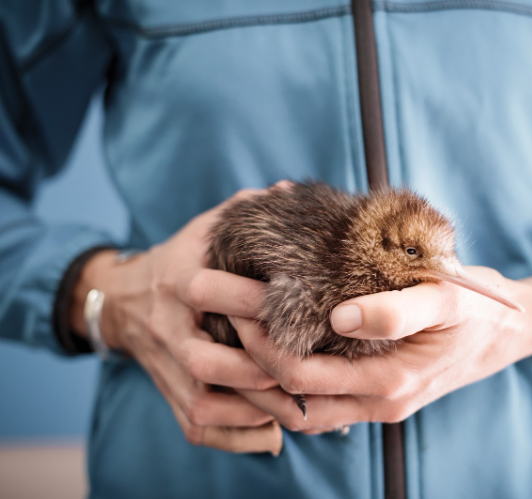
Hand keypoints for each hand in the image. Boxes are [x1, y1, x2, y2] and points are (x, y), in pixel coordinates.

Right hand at [70, 187, 286, 453]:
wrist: (123, 300)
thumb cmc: (182, 260)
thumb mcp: (205, 229)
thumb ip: (245, 210)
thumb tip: (289, 190)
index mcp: (180, 281)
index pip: (210, 293)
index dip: (254, 302)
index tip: (303, 306)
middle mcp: (169, 328)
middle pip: (205, 361)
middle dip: (257, 369)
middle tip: (306, 369)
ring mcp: (166, 366)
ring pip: (203, 402)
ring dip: (252, 409)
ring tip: (299, 406)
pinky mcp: (168, 393)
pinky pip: (197, 426)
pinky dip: (236, 436)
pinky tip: (272, 431)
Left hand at [231, 267, 531, 431]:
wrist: (507, 330)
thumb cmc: (480, 309)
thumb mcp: (449, 298)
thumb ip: (397, 309)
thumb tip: (338, 316)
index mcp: (389, 384)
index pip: (300, 374)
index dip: (260, 342)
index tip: (231, 299)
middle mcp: (375, 402)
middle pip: (288, 392)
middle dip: (243, 352)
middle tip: (208, 300)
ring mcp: (373, 400)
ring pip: (298, 402)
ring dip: (259, 369)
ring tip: (225, 326)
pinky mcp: (374, 389)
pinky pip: (318, 395)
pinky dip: (286, 375)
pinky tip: (268, 341)